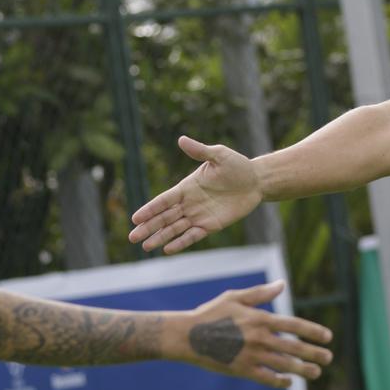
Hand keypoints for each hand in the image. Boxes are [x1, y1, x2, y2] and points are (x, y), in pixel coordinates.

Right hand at [130, 136, 261, 252]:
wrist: (256, 181)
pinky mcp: (211, 225)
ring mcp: (199, 215)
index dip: (150, 209)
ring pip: (175, 228)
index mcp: (187, 187)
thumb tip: (181, 139)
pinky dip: (181, 242)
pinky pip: (193, 236)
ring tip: (145, 247)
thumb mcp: (219, 155)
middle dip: (149, 227)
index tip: (135, 218)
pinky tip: (168, 249)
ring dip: (160, 237)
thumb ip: (200, 151)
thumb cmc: (237, 165)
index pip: (164, 200)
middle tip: (132, 237)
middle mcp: (189, 203)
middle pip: (164, 217)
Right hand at [173, 281, 333, 388]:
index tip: (328, 336)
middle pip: (294, 347)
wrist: (186, 336)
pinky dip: (279, 380)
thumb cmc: (211, 313)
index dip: (313, 331)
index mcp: (260, 318)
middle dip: (314, 353)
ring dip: (303, 369)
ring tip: (317, 373)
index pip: (294, 326)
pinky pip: (266, 377)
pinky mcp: (241, 370)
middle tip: (329, 358)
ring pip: (284, 365)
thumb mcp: (235, 297)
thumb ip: (261, 293)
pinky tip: (289, 382)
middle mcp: (259, 338)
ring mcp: (251, 355)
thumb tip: (282, 284)